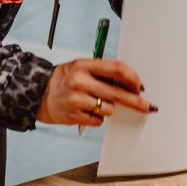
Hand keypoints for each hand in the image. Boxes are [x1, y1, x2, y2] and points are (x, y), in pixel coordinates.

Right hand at [36, 58, 155, 126]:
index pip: (116, 69)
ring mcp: (76, 100)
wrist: (38, 95)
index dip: (132, 78)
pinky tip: (85, 110)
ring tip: (93, 102)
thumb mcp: (80, 67)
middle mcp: (80, 81)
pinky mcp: (74, 116)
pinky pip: (98, 120)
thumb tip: (130, 84)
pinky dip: (97, 117)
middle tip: (148, 106)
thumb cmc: (65, 80)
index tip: (139, 86)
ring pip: (109, 109)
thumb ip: (102, 72)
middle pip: (117, 93)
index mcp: (84, 65)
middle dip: (136, 101)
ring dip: (108, 108)